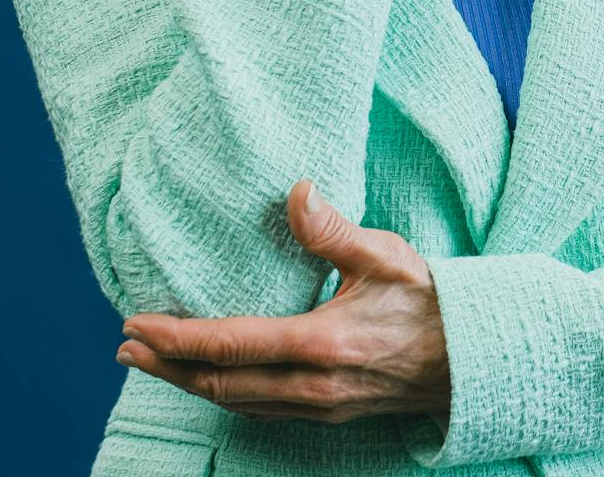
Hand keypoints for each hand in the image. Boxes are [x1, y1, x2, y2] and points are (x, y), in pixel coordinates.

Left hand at [114, 179, 451, 422]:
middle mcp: (313, 384)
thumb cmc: (433, 301)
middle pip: (219, 383)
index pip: (228, 345)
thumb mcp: (386, 256)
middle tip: (126, 347)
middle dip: (166, 366)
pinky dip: (226, 395)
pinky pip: (262, 409)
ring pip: (236, 402)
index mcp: (322, 343)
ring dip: (190, 384)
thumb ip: (334, 229)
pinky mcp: (329, 412)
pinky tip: (213, 382)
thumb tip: (295, 191)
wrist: (477, 356)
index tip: (136, 321)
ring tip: (155, 363)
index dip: (175, 336)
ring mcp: (320, 405)